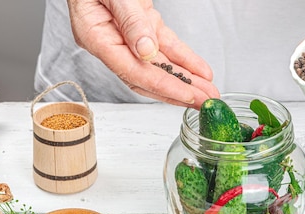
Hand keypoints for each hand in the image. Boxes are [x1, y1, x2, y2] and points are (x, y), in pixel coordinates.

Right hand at [67, 0, 218, 107]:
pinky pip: (165, 47)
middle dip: (179, 91)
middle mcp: (111, 41)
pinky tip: (200, 70)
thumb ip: (129, 21)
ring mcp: (127, 36)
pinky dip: (184, 59)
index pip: (133, 72)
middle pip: (147, 77)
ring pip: (160, 65)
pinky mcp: (142, 26)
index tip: (187, 95)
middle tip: (204, 102)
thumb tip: (146, 51)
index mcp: (96, 37)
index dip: (163, 86)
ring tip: (208, 92)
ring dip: (185, 80)